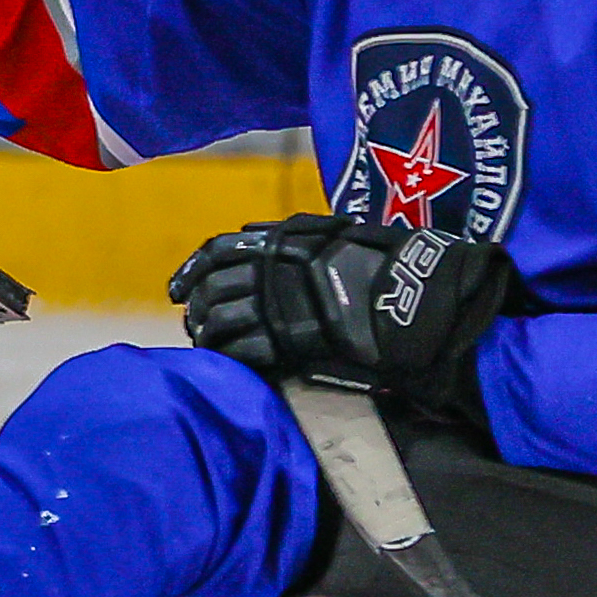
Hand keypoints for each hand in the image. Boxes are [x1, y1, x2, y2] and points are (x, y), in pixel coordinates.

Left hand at [169, 213, 530, 421]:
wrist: (419, 298)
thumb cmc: (389, 262)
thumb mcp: (338, 233)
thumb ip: (296, 235)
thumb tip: (256, 232)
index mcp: (280, 240)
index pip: (217, 252)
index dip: (191, 271)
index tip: (177, 289)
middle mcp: (270, 270)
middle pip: (212, 290)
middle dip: (197, 308)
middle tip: (193, 324)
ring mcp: (277, 307)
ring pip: (220, 321)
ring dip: (207, 335)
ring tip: (207, 346)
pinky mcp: (289, 342)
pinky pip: (243, 351)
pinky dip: (228, 357)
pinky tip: (227, 363)